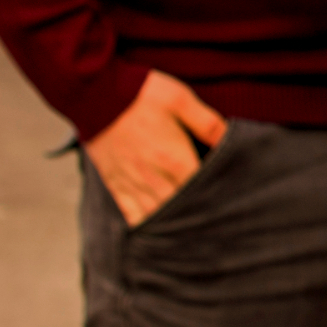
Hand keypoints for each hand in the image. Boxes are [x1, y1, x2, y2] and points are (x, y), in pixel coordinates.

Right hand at [82, 70, 227, 226]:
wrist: (95, 93)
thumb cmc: (141, 94)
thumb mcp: (181, 100)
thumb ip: (208, 123)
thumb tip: (230, 140)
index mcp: (175, 160)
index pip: (203, 190)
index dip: (218, 197)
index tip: (231, 203)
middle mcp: (153, 178)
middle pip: (181, 209)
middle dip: (198, 215)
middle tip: (217, 224)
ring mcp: (131, 183)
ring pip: (157, 215)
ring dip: (174, 224)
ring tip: (192, 233)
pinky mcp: (114, 183)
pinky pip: (130, 213)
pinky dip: (144, 224)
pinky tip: (156, 232)